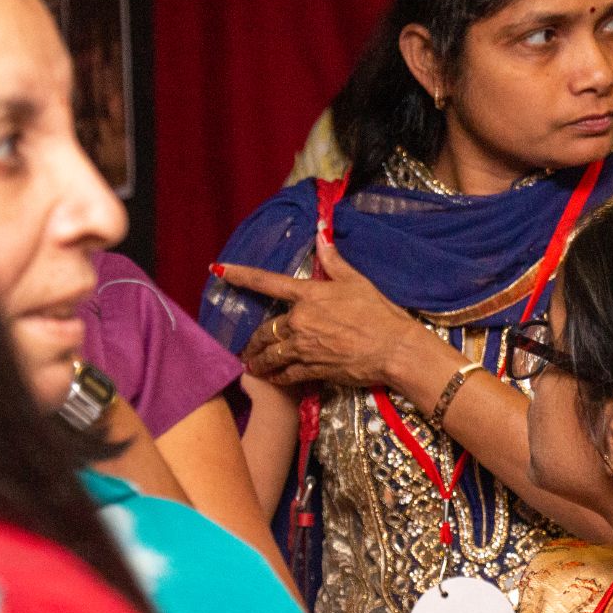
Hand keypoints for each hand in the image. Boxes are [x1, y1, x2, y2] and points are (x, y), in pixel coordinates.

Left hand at [219, 231, 432, 388]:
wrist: (393, 348)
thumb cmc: (379, 312)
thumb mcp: (356, 281)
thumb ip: (333, 261)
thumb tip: (320, 234)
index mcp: (309, 295)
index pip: (267, 281)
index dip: (241, 275)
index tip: (219, 270)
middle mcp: (300, 321)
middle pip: (264, 330)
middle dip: (253, 340)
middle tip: (247, 347)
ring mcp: (304, 347)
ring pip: (270, 355)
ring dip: (258, 361)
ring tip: (252, 365)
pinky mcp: (312, 369)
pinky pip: (285, 374)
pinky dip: (276, 376)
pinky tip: (273, 378)